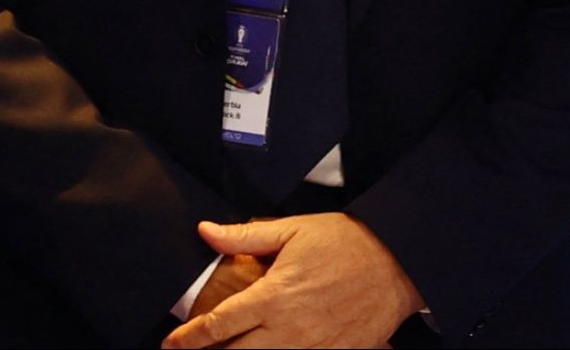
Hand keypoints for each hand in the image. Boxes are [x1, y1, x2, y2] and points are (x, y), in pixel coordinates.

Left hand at [162, 214, 422, 348]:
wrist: (397, 263)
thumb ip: (245, 237)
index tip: (172, 344)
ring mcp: (313, 348)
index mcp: (272, 296)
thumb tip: (206, 231)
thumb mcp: (292, 230)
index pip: (218, 324)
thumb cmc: (346, 243)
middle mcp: (288, 329)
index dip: (189, 338)